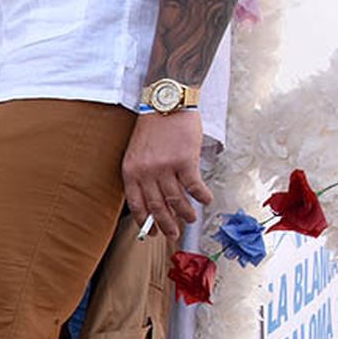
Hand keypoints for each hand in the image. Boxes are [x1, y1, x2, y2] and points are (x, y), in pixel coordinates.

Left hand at [122, 110, 208, 239]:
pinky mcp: (185, 160)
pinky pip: (194, 186)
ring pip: (177, 200)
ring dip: (185, 213)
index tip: (151, 234)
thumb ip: (141, 175)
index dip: (145, 222)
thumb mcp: (136, 153)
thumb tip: (153, 199)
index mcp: (131, 172)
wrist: (166, 103)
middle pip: (157, 206)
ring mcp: (165, 167)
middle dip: (166, 225)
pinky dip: (201, 196)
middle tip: (173, 235)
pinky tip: (206, 201)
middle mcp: (146, 173)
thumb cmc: (152, 128)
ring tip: (191, 220)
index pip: (137, 205)